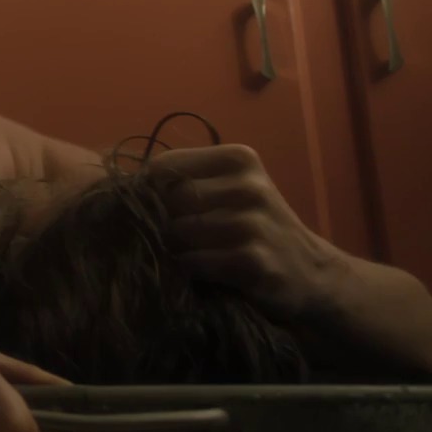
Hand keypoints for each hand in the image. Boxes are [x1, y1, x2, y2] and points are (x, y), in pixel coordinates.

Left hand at [149, 145, 345, 318]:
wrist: (311, 272)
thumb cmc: (255, 227)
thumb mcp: (228, 191)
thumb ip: (185, 181)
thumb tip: (120, 187)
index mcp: (239, 159)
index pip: (162, 166)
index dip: (145, 191)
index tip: (147, 209)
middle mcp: (249, 186)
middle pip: (167, 200)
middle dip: (157, 221)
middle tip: (161, 237)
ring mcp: (253, 224)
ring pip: (178, 232)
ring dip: (171, 249)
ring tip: (182, 255)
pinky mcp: (255, 262)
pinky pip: (195, 262)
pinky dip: (189, 270)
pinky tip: (201, 273)